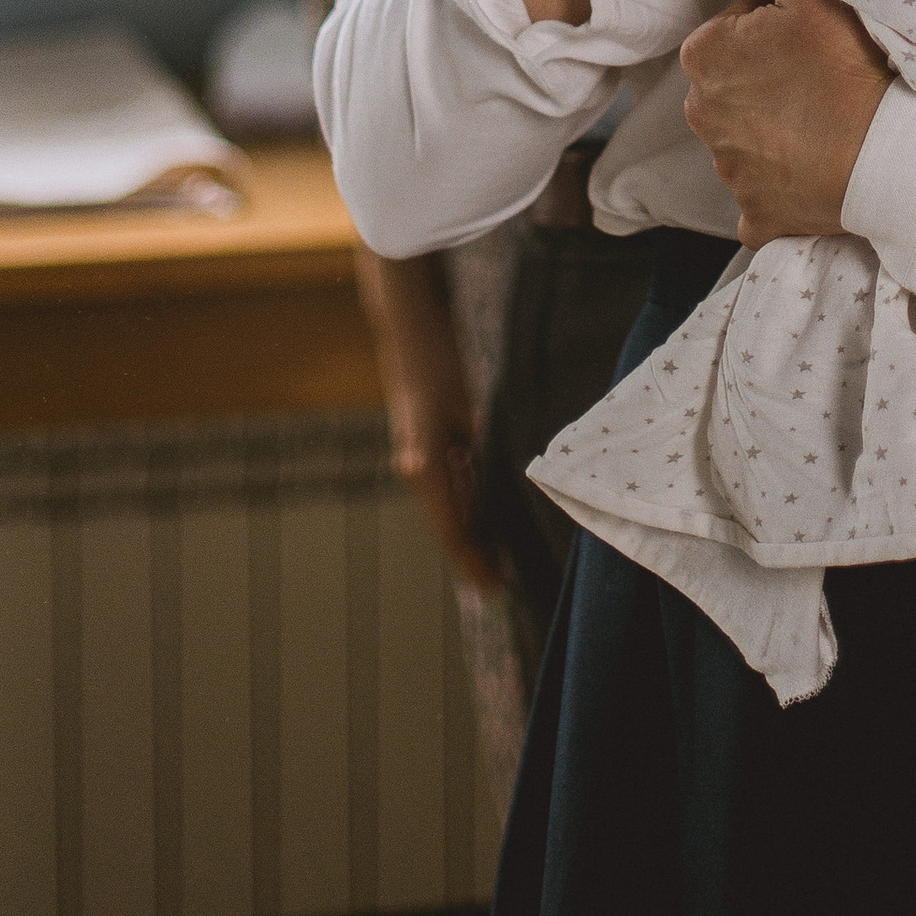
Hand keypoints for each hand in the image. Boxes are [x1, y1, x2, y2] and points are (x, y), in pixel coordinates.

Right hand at [353, 245, 499, 591]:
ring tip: (503, 554)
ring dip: (472, 530)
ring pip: (447, 507)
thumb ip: (487, 453)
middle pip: (449, 527)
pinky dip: (464, 504)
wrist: (405, 322)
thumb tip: (510, 491)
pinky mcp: (418, 445)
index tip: (499, 592)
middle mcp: (413, 470)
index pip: (454, 534)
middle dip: (477, 554)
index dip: (477, 566)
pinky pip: (444, 487)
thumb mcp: (475, 408)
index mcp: (424, 468)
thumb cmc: (441, 360)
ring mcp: (412, 458)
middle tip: (509, 580)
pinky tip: (488, 509)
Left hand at [680, 0, 891, 245]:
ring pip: (751, 135)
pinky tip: (816, 169)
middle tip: (822, 75)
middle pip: (740, 82)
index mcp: (703, 55)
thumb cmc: (848, 70)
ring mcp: (728, 170)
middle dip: (771, 77)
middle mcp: (701, 114)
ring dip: (779, 126)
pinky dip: (784, 184)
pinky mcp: (754, 214)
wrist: (886, 156)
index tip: (812, 35)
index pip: (739, 25)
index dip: (779, 25)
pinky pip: (763, 194)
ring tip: (826, 118)